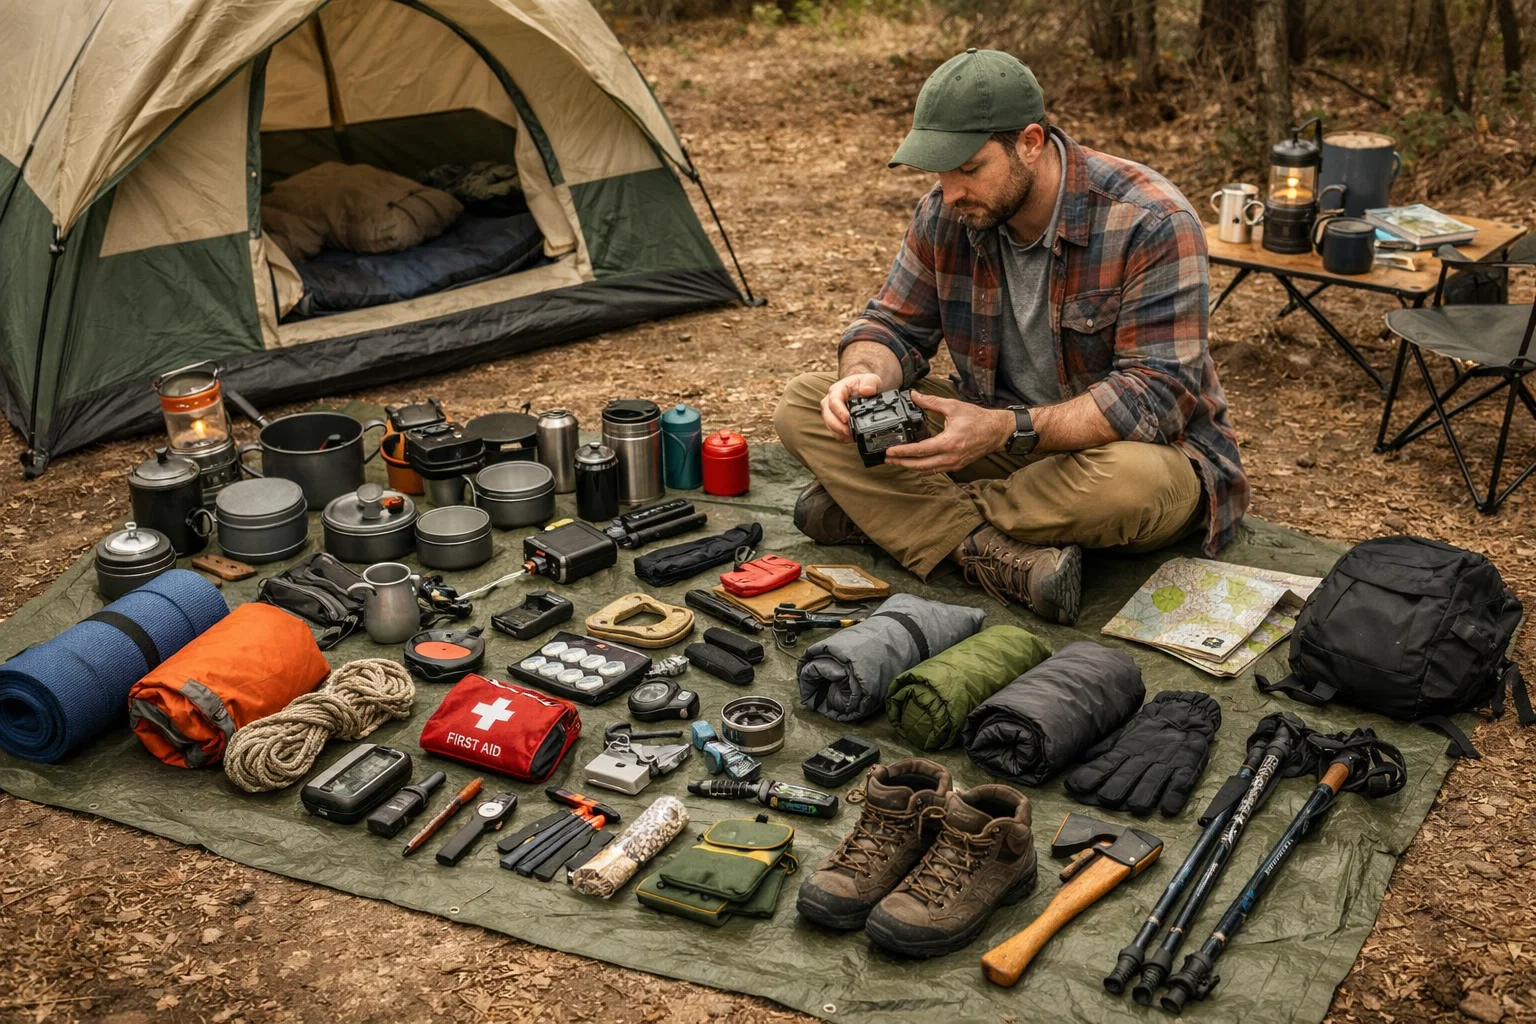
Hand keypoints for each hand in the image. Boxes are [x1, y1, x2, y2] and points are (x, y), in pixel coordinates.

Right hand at [821, 372, 884, 443]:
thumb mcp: (871, 379)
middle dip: (838, 426)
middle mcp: (830, 401)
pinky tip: (852, 437)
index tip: (847, 419)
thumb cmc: (865, 384)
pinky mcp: (834, 422)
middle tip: (851, 432)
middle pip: (828, 416)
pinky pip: (835, 432)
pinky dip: (842, 437)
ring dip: (840, 433)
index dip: (839, 411)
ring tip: (853, 435)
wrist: (863, 390)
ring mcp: (830, 413)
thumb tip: (866, 390)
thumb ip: (870, 382)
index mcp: (837, 390)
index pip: (834, 401)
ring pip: (830, 426)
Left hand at [883, 392, 1013, 474]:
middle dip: (901, 462)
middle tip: (887, 458)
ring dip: (910, 467)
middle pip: (920, 465)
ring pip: (927, 470)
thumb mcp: (953, 406)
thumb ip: (931, 401)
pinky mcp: (956, 466)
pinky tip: (914, 463)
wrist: (997, 431)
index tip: (889, 450)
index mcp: (949, 442)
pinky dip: (922, 468)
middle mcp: (950, 457)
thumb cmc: (978, 419)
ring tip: (897, 461)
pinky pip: (936, 470)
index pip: (920, 450)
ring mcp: (954, 464)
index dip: (902, 452)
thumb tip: (914, 395)